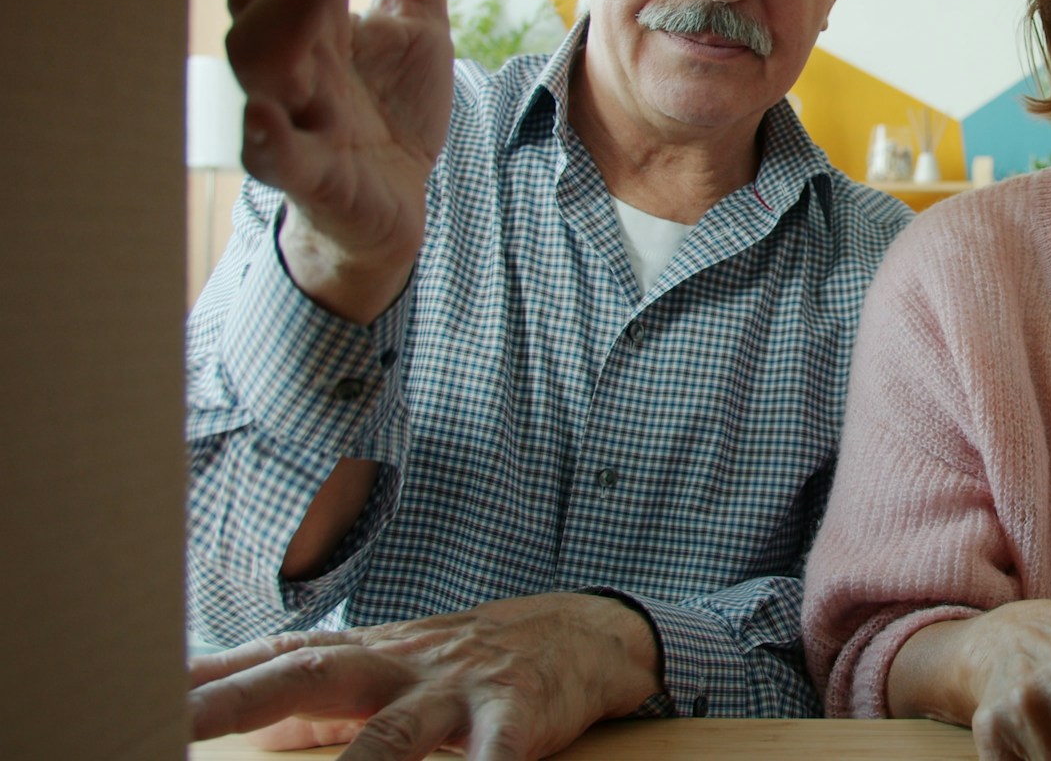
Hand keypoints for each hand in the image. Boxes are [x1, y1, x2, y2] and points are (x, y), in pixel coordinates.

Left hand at [188, 593, 660, 759]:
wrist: (588, 633)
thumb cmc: (473, 662)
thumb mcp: (394, 672)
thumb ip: (318, 704)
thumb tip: (246, 734)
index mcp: (366, 658)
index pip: (269, 661)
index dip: (203, 678)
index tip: (131, 690)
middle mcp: (402, 665)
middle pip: (309, 673)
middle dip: (235, 699)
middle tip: (166, 722)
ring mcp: (458, 690)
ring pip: (396, 731)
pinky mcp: (517, 718)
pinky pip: (496, 759)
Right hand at [224, 0, 454, 323]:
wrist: (392, 209)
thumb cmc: (389, 110)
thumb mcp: (417, 24)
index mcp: (310, 16)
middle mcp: (287, 57)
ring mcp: (289, 116)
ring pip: (257, 54)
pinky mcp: (307, 178)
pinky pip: (271, 157)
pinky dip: (264, 137)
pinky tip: (266, 114)